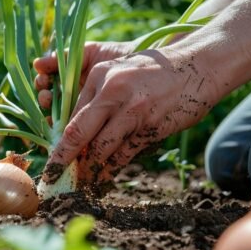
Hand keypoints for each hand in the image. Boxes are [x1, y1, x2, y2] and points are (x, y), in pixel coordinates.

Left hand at [42, 47, 219, 185]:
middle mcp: (112, 92)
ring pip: (101, 148)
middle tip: (52, 176)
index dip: (60, 137)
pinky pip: (124, 154)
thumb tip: (76, 131)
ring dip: (89, 168)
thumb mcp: (120, 72)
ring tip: (80, 183)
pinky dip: (112, 168)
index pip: (71, 113)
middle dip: (63, 159)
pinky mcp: (150, 127)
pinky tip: (103, 177)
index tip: (52, 154)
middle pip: (78, 133)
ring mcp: (132, 111)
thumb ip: (98, 97)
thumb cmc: (155, 72)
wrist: (198, 67)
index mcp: (100, 75)